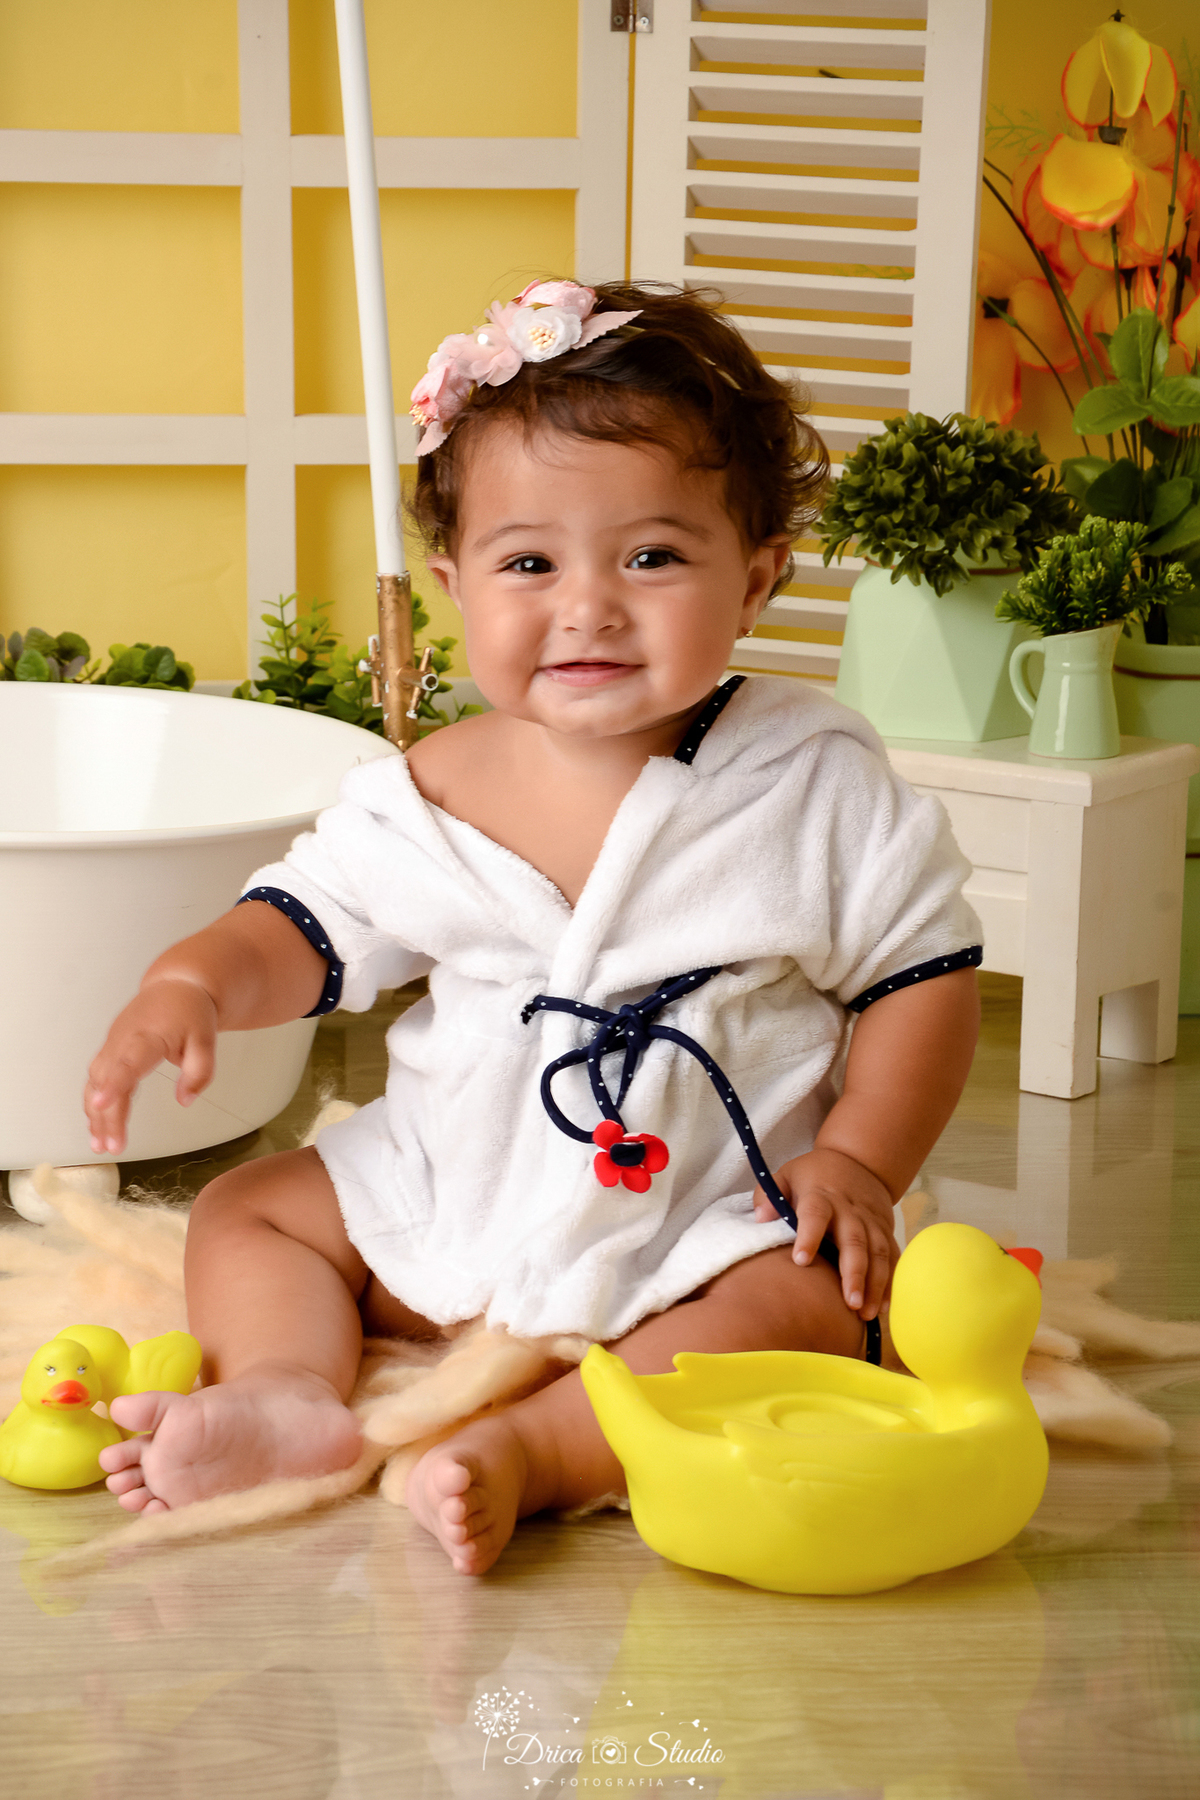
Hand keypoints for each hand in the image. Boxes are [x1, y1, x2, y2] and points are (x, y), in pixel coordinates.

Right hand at [84, 977, 218, 1155]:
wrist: (175, 986)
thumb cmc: (190, 1011)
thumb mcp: (207, 1039)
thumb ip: (199, 1071)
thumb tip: (185, 1100)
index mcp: (148, 1036)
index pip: (128, 1062)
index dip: (113, 1084)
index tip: (101, 1103)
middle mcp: (123, 1040)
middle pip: (107, 1080)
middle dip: (106, 1115)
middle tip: (112, 1146)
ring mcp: (113, 1045)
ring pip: (95, 1082)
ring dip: (95, 1115)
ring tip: (101, 1145)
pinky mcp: (109, 1050)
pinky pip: (95, 1080)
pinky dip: (94, 1104)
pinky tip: (97, 1128)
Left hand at [752, 1146, 898, 1319]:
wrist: (859, 1161)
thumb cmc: (814, 1175)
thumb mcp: (787, 1174)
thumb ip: (768, 1194)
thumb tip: (760, 1218)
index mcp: (821, 1195)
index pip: (815, 1214)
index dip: (809, 1235)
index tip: (801, 1261)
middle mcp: (849, 1210)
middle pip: (854, 1241)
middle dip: (854, 1273)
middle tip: (850, 1302)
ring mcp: (871, 1221)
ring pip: (878, 1253)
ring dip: (874, 1284)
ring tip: (866, 1314)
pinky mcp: (885, 1230)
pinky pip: (892, 1257)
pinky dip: (890, 1282)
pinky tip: (883, 1307)